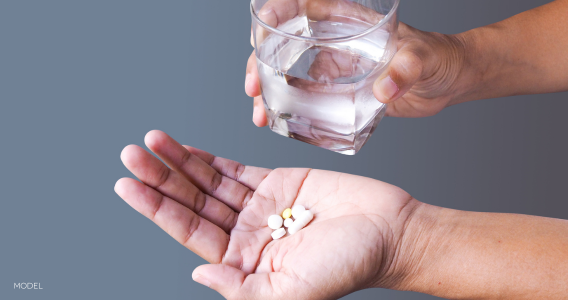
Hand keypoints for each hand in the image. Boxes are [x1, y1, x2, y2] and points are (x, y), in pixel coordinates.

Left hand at [115, 130, 419, 298]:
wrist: (389, 231)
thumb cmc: (350, 265)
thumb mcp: (294, 292)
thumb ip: (243, 289)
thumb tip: (199, 273)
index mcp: (244, 262)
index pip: (189, 231)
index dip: (156, 208)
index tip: (128, 185)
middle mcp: (246, 234)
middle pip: (193, 203)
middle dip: (161, 178)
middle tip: (131, 153)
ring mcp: (260, 206)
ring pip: (209, 182)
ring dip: (180, 162)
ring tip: (151, 141)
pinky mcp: (277, 183)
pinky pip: (234, 169)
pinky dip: (209, 158)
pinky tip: (187, 149)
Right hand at [245, 0, 468, 124]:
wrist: (449, 82)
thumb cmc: (440, 57)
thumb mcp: (424, 58)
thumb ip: (407, 69)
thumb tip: (384, 89)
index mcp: (351, 21)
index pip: (305, 7)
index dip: (277, 12)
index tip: (260, 30)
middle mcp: (337, 41)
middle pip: (285, 42)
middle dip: (261, 61)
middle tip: (253, 87)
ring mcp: (336, 66)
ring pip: (289, 72)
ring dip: (268, 90)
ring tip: (260, 113)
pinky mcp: (340, 90)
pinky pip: (307, 97)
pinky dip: (289, 108)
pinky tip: (277, 121)